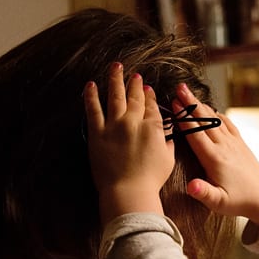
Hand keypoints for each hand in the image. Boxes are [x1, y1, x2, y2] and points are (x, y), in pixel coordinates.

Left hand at [84, 63, 173, 222]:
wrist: (129, 191)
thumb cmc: (150, 179)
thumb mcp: (168, 159)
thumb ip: (168, 141)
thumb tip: (167, 132)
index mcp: (153, 127)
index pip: (151, 106)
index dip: (149, 96)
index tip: (147, 89)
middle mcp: (134, 121)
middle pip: (135, 97)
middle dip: (134, 84)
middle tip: (134, 74)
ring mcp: (114, 125)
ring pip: (114, 96)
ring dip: (115, 80)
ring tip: (115, 67)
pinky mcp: (97, 133)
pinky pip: (93, 110)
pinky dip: (91, 96)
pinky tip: (90, 85)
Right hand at [173, 83, 258, 230]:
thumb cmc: (240, 201)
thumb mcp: (219, 203)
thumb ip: (204, 193)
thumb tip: (191, 186)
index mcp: (214, 159)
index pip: (195, 134)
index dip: (184, 118)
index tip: (174, 103)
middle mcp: (224, 146)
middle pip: (204, 120)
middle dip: (190, 103)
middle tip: (179, 87)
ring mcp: (233, 143)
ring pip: (214, 119)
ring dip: (200, 104)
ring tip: (189, 92)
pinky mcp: (239, 143)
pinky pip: (226, 123)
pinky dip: (216, 113)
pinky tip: (210, 108)